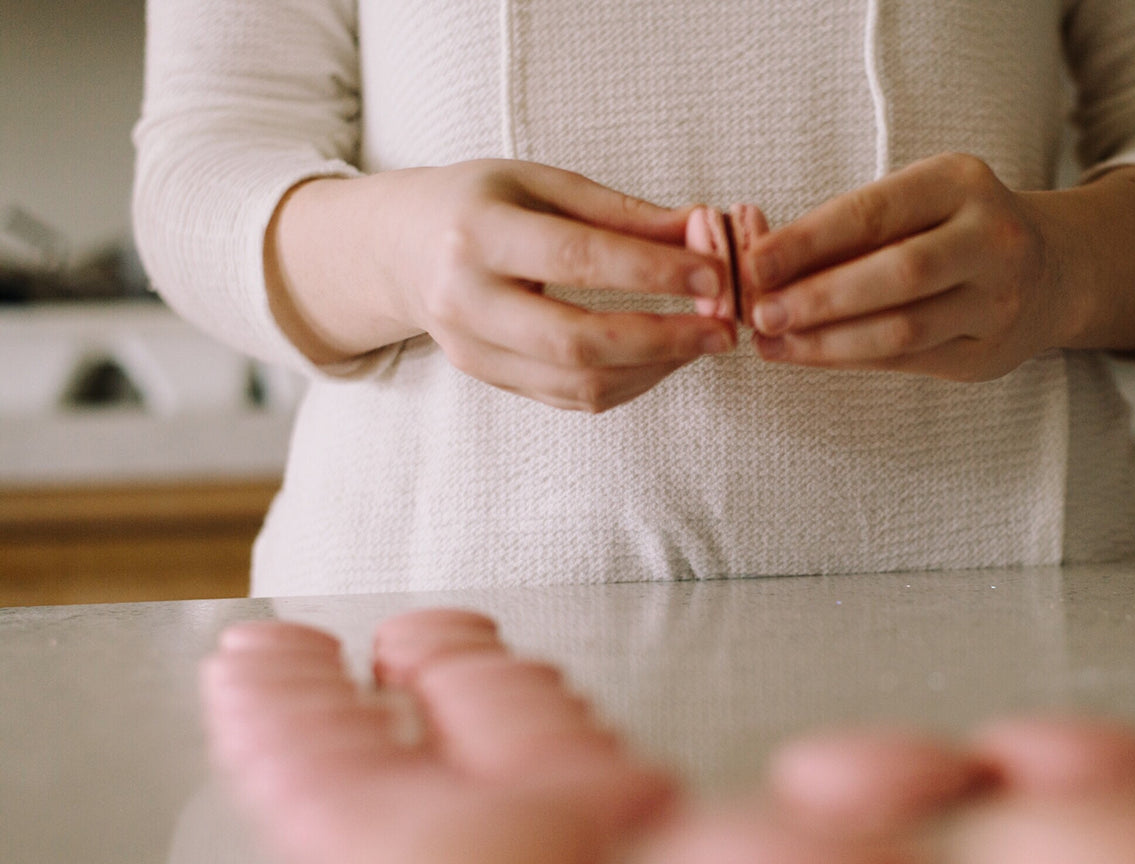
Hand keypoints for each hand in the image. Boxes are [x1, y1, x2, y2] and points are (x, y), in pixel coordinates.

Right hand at [270, 160, 736, 412]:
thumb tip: (706, 231)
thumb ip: (625, 213)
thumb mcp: (544, 183)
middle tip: (722, 328)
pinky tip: (664, 357)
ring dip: (655, 367)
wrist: (399, 247)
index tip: (715, 275)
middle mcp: (465, 298)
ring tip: (703, 341)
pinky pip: (571, 397)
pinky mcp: (488, 379)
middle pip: (576, 340)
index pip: (577, 260)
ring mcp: (472, 349)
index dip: (653, 271)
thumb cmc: (482, 202)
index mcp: (476, 233)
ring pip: (578, 382)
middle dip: (663, 339)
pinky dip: (630, 382)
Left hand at [740, 155, 1134, 376]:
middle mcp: (992, 240)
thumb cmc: (957, 228)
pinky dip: (851, 359)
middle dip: (819, 297)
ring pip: (902, 329)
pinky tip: (809, 355)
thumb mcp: (920, 200)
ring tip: (772, 342)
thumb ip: (852, 226)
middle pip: (896, 274)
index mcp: (962, 183)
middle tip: (761, 312)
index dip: (810, 240)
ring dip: (827, 341)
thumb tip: (762, 262)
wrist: (1054, 270)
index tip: (756, 261)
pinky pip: (909, 361)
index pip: (876, 212)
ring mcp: (998, 302)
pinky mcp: (989, 354)